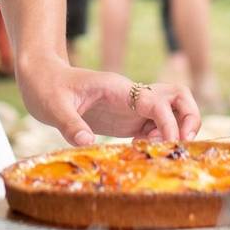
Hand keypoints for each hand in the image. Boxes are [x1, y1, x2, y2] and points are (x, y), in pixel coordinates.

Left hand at [16, 56, 200, 144]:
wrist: (41, 77)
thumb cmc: (46, 85)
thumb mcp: (52, 106)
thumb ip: (70, 124)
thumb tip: (86, 143)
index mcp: (117, 88)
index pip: (157, 101)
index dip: (168, 122)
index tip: (165, 144)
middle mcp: (131, 95)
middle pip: (178, 96)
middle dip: (188, 119)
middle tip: (178, 144)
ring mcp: (131, 106)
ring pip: (171, 110)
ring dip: (176, 130)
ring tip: (159, 152)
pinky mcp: (126, 118)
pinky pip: (155, 125)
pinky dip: (159, 139)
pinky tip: (143, 152)